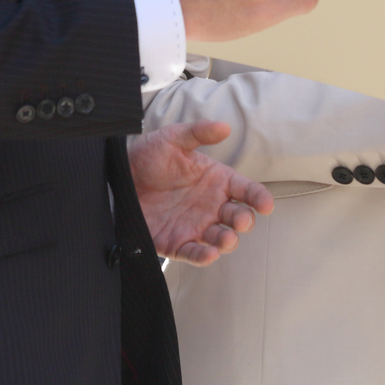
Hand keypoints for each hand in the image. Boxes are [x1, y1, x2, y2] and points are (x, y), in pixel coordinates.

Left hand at [129, 121, 273, 266]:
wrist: (118, 178)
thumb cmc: (148, 156)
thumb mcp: (172, 138)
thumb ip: (198, 132)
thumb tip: (225, 127)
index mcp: (217, 181)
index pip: (247, 190)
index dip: (259, 197)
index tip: (266, 204)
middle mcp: (211, 205)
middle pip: (238, 217)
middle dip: (244, 220)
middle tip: (239, 220)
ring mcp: (195, 226)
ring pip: (221, 238)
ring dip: (228, 241)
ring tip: (226, 239)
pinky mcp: (176, 243)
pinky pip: (194, 254)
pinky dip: (204, 257)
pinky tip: (209, 254)